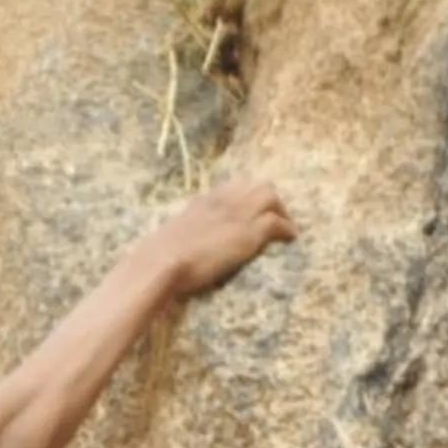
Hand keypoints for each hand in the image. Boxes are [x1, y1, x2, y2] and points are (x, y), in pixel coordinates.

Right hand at [155, 175, 296, 296]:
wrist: (161, 262)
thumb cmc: (158, 257)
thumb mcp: (171, 235)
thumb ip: (182, 233)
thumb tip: (177, 244)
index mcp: (203, 202)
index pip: (234, 186)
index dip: (248, 196)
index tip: (252, 209)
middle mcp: (223, 202)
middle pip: (258, 185)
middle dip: (271, 200)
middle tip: (276, 217)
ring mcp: (237, 216)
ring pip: (271, 197)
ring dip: (282, 211)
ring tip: (286, 228)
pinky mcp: (248, 233)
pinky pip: (277, 222)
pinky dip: (286, 229)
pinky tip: (289, 239)